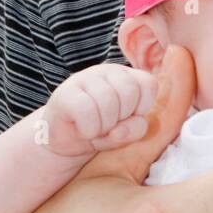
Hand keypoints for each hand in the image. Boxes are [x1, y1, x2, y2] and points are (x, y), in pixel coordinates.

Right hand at [41, 63, 160, 157]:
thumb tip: (118, 131)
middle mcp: (106, 71)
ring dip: (104, 126)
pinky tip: (84, 131)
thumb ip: (135, 130)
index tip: (127, 118)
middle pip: (129, 92)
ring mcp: (84, 78)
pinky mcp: (64, 93)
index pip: (148, 84)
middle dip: (122, 118)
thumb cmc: (101, 131)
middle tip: (109, 125)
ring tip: (96, 129)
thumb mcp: (126, 133)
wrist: (66, 141)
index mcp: (126, 76)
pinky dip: (89, 130)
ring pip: (108, 101)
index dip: (142, 108)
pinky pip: (86, 111)